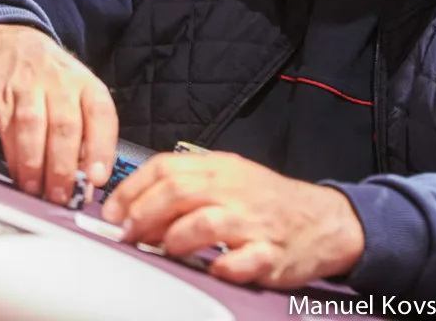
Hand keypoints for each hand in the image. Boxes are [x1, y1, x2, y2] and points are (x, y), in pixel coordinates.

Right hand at [0, 24, 117, 205]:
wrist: (13, 45)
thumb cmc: (54, 83)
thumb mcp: (78, 99)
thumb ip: (85, 138)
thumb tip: (87, 185)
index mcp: (88, 86)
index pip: (101, 115)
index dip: (101, 148)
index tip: (97, 179)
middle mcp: (61, 83)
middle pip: (65, 125)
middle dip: (63, 166)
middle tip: (61, 197)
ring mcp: (28, 86)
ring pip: (33, 127)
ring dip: (35, 164)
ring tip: (36, 190)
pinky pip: (7, 128)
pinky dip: (13, 156)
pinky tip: (18, 174)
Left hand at [101, 152, 364, 288]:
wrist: (323, 220)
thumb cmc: (267, 201)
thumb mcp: (228, 177)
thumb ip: (186, 184)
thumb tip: (133, 204)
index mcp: (221, 168)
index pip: (166, 167)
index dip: (132, 189)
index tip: (112, 211)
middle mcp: (234, 191)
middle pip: (178, 194)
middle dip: (143, 216)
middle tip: (127, 235)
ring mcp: (253, 223)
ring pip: (205, 224)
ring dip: (174, 239)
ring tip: (164, 250)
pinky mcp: (270, 254)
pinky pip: (241, 261)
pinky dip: (221, 267)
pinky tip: (212, 268)